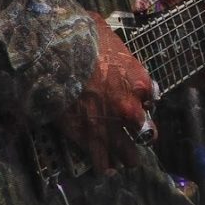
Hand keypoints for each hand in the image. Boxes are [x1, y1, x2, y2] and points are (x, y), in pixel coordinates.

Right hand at [61, 22, 157, 174]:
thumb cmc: (78, 39)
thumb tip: (107, 39)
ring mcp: (111, 126)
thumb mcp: (107, 36)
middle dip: (141, 135)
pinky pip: (101, 160)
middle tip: (135, 138)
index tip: (135, 101)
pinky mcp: (88, 137)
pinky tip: (105, 169)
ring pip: (128, 155)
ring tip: (124, 162)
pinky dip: (103, 165)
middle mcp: (130, 109)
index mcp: (139, 82)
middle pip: (147, 133)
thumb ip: (114, 49)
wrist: (52, 56)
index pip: (151, 99)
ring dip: (127, 158)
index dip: (142, 101)